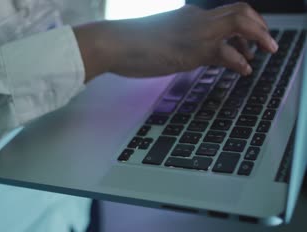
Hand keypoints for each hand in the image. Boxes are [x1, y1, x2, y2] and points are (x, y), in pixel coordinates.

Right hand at [74, 2, 277, 81]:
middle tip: (266, 45)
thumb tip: (184, 54)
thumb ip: (177, 43)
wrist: (113, 42)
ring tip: (263, 55)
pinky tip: (244, 70)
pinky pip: (227, 52)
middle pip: (240, 12)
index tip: (247, 41)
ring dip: (259, 38)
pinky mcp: (192, 49)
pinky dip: (240, 61)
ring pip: (240, 24)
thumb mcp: (158, 39)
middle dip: (259, 27)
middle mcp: (196, 19)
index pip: (225, 15)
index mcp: (188, 16)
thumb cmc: (128, 43)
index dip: (243, 26)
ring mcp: (196, 32)